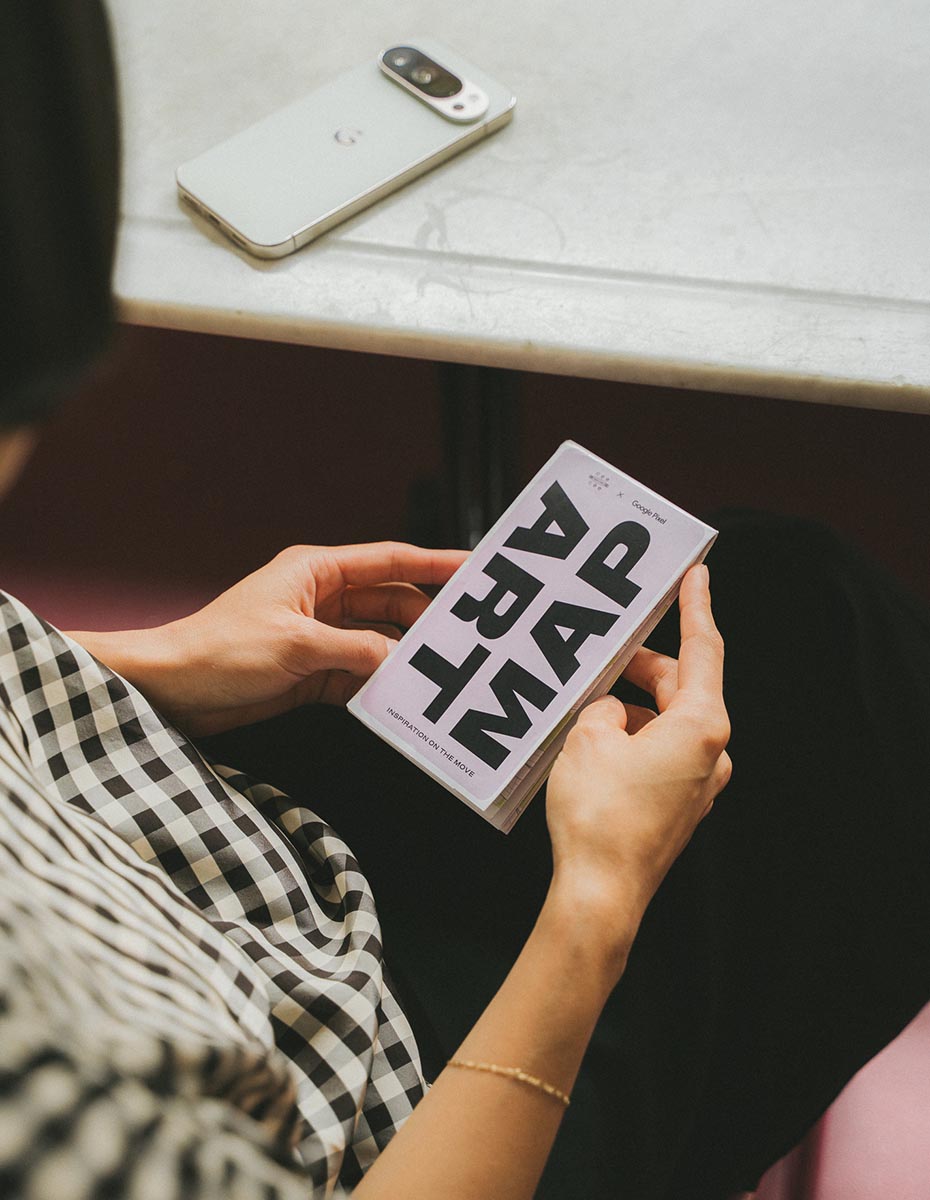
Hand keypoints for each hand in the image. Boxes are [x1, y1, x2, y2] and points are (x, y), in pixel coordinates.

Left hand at [67, 541, 467, 735]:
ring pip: (377, 641)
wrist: (172, 689)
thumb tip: (397, 660)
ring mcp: (318, 635)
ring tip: (436, 672)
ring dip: (401, 657)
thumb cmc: (218, 651)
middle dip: (423, 620)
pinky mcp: (311, 670)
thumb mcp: (297, 646)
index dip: (434, 562)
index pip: (388, 561)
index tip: (473, 567)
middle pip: (389, 603)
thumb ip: (355, 650)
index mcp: (316, 572)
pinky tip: (398, 698)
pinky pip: (358, 673)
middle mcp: (321, 599)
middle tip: (462, 637)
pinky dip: (377, 685)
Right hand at [545, 564, 730, 972]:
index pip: (703, 651)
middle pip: (679, 687)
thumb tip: (611, 712)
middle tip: (604, 646)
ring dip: (630, 706)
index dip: (696, 608)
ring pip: (666, 722)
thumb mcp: (588, 739)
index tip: (697, 574)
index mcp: (701, 726)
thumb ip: (602, 708)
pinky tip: (593, 740)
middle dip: (640, 665)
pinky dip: (632, 738)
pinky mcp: (680, 807)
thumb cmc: (598, 815)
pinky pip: (659, 754)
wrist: (601, 893)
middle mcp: (711, 753)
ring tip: (584, 700)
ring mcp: (699, 784)